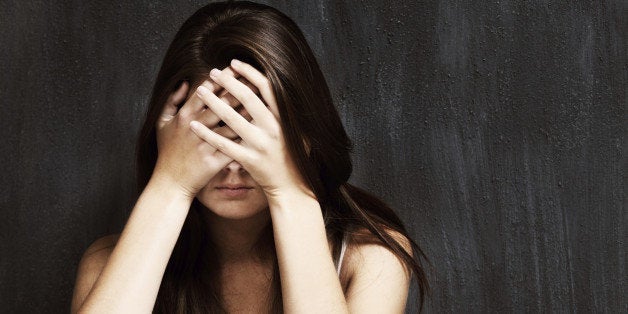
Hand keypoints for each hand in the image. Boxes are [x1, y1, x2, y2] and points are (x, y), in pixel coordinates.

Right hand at [153, 67, 255, 196]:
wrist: (170, 183)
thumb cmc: (167, 152)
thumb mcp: (161, 123)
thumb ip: (172, 101)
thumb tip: (186, 83)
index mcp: (184, 116)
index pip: (206, 91)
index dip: (222, 79)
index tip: (236, 69)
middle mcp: (195, 127)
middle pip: (222, 104)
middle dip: (240, 90)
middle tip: (255, 79)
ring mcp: (205, 145)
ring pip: (231, 124)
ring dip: (248, 112)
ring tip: (262, 101)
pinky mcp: (214, 161)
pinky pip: (234, 146)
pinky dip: (247, 137)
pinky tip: (260, 129)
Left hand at [189, 59, 311, 200]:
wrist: (291, 185)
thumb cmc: (294, 157)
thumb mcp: (299, 131)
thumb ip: (288, 112)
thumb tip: (281, 87)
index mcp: (283, 118)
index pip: (266, 88)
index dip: (250, 73)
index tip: (235, 63)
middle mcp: (272, 128)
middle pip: (247, 98)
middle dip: (228, 82)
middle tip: (214, 72)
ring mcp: (260, 144)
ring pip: (232, 118)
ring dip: (214, 102)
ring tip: (200, 91)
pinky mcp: (248, 159)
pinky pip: (223, 144)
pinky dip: (207, 134)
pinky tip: (194, 125)